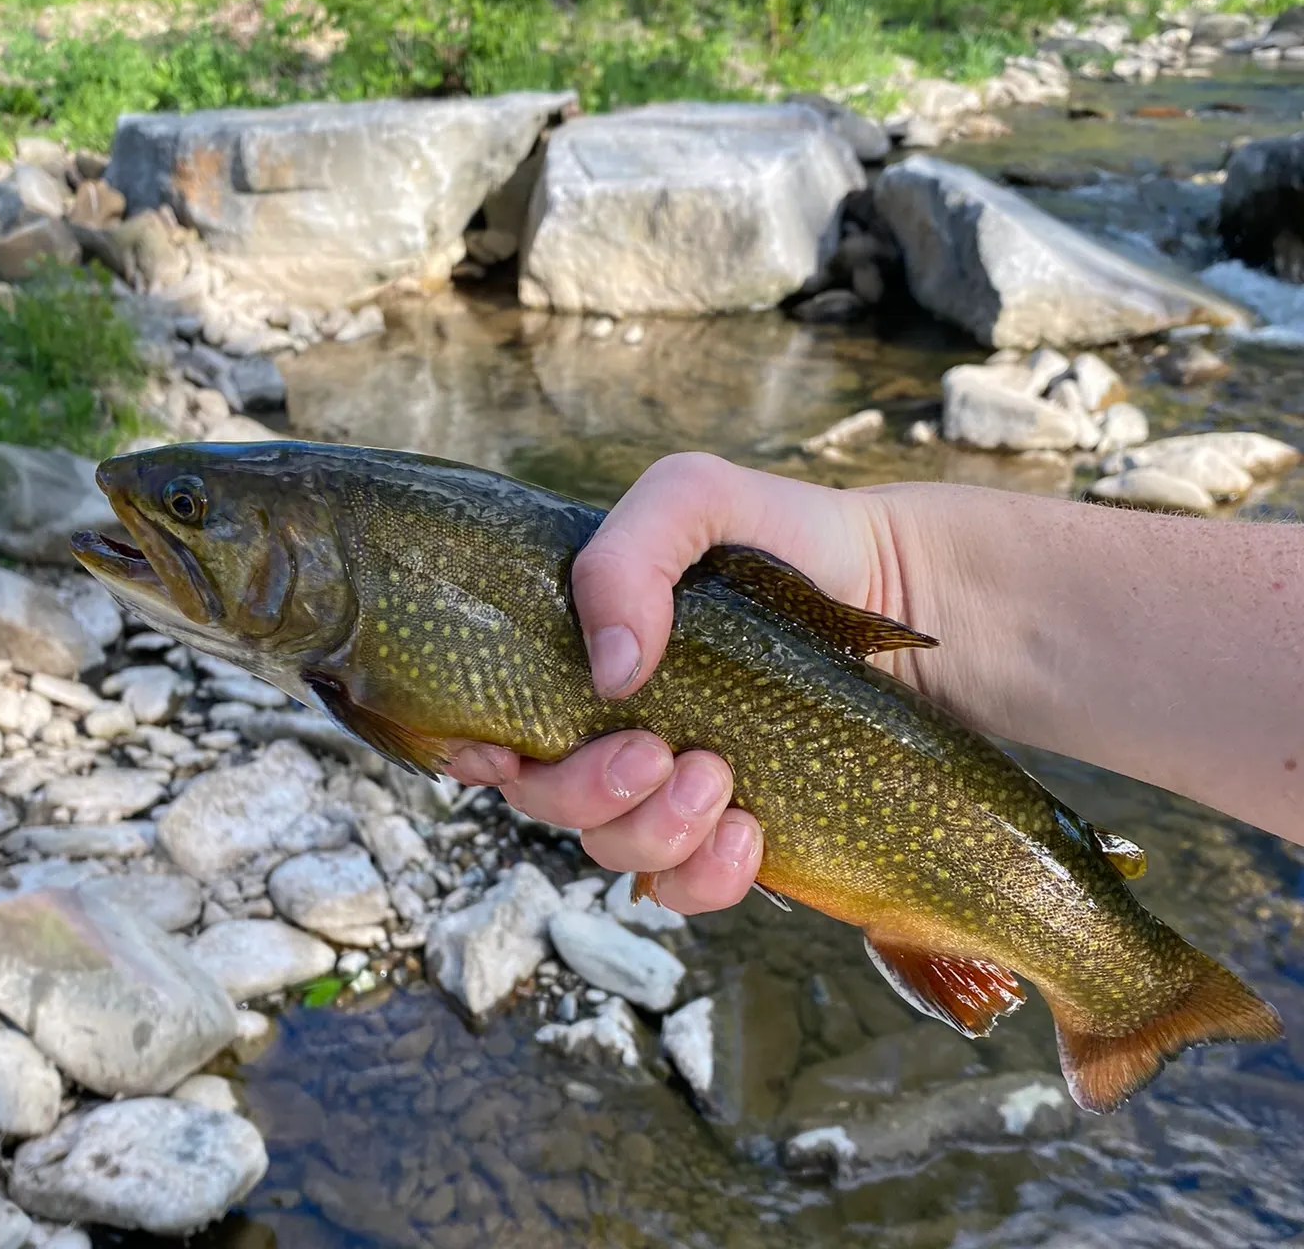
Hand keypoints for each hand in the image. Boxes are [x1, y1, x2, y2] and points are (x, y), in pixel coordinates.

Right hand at [447, 453, 908, 912]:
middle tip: (656, 750)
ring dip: (653, 829)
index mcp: (583, 654)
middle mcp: (617, 726)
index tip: (502, 751)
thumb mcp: (696, 498)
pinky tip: (749, 831)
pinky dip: (706, 876)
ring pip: (615, 851)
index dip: (478, 750)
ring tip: (720, 777)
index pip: (497, 722)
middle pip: (547, 798)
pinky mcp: (740, 834)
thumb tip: (608, 672)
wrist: (910, 592)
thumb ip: (626, 557)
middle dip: (586, 790)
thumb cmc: (791, 536)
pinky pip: (689, 890)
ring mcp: (677, 787)